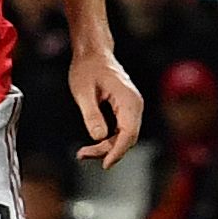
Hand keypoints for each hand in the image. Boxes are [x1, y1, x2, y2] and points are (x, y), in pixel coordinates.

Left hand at [67, 46, 141, 165]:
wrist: (93, 53)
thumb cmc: (87, 69)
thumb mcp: (83, 92)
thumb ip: (91, 114)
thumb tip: (99, 137)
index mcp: (128, 100)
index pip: (129, 133)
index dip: (118, 151)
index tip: (105, 165)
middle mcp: (135, 104)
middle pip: (128, 137)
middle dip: (108, 150)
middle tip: (82, 154)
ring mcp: (132, 107)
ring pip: (124, 136)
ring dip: (107, 147)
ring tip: (83, 152)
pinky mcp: (126, 110)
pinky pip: (121, 130)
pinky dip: (109, 140)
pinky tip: (93, 145)